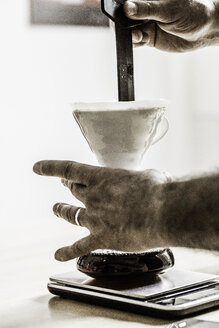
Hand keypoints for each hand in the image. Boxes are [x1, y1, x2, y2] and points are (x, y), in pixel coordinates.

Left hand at [33, 160, 171, 260]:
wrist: (164, 213)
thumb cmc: (159, 190)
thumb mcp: (146, 176)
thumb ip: (137, 180)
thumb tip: (142, 183)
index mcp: (102, 178)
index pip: (69, 169)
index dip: (51, 168)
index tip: (37, 167)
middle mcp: (93, 197)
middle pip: (74, 191)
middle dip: (69, 187)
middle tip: (66, 186)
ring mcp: (95, 219)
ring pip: (72, 214)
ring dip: (63, 211)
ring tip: (56, 209)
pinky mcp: (102, 239)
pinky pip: (79, 247)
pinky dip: (67, 251)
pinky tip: (58, 255)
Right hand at [124, 0, 216, 51]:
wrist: (203, 32)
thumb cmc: (192, 13)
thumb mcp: (169, 10)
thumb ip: (147, 9)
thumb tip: (127, 8)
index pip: (129, 1)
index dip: (123, 8)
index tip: (122, 15)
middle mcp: (146, 9)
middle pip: (126, 16)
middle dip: (125, 25)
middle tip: (133, 30)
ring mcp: (146, 23)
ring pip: (129, 30)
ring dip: (131, 36)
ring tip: (141, 37)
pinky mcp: (148, 37)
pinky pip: (135, 41)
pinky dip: (135, 43)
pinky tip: (143, 41)